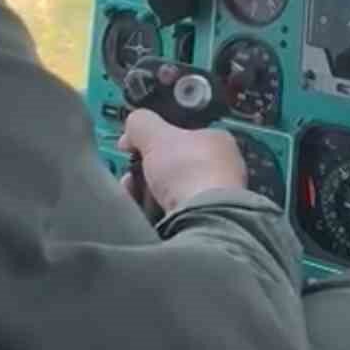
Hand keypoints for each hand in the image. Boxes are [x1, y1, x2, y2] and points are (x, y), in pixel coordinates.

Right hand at [118, 110, 246, 214]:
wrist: (203, 223)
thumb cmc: (191, 173)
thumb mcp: (156, 135)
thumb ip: (141, 123)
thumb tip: (133, 125)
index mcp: (216, 141)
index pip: (179, 134)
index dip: (152, 138)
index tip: (133, 144)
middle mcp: (218, 170)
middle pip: (168, 166)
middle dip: (143, 169)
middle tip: (131, 172)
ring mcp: (210, 200)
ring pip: (164, 192)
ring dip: (142, 192)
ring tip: (132, 194)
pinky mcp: (200, 226)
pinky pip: (166, 215)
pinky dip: (149, 213)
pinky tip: (140, 212)